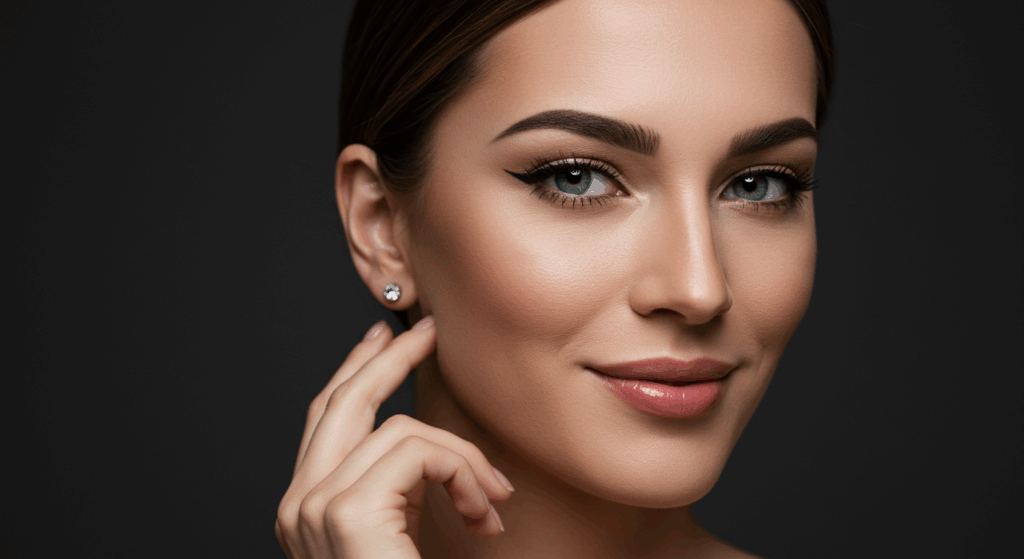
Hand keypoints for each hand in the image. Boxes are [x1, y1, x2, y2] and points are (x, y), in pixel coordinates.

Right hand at [275, 317, 513, 557]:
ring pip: (399, 429)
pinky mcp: (349, 512)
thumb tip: (421, 444)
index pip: (325, 418)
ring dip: (462, 459)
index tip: (384, 336)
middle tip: (428, 332)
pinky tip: (478, 514)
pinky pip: (419, 452)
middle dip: (390, 359)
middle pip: (343, 402)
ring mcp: (316, 506)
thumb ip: (393, 488)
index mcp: (305, 506)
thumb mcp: (394, 533)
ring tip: (490, 502)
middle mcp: (298, 504)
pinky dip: (462, 474)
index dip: (355, 369)